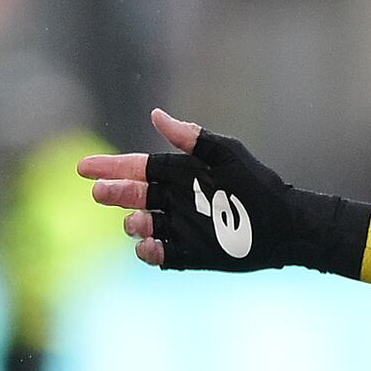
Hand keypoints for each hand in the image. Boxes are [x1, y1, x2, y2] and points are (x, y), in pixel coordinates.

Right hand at [84, 111, 344, 273]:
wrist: (286, 225)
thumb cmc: (258, 185)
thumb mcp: (226, 155)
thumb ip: (192, 138)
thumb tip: (156, 115)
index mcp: (179, 174)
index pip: (136, 168)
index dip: (109, 167)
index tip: (84, 168)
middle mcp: (174, 200)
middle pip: (132, 196)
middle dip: (114, 194)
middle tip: (102, 193)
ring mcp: (179, 229)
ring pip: (141, 226)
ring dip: (134, 223)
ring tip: (140, 220)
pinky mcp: (188, 255)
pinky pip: (159, 255)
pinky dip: (149, 252)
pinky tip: (149, 246)